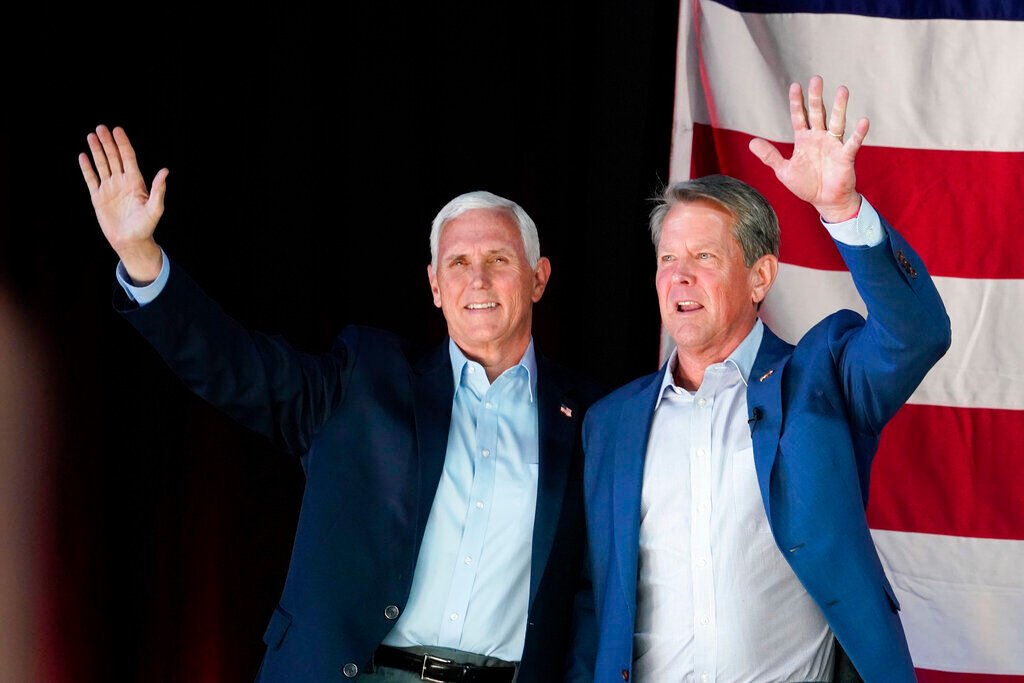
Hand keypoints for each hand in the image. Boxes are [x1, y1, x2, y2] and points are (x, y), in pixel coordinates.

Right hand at [79, 125, 167, 282]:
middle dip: (108, 143)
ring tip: (91, 136)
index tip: (117, 130)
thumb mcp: (155, 208)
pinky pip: (91, 179)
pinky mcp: (98, 198)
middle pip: (114, 158)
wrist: (131, 241)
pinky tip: (83, 156)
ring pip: (102, 165)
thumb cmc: (146, 226)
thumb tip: (165, 171)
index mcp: (136, 182)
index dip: (123, 144)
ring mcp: (109, 189)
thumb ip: (159, 190)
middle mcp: (122, 182)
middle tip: (101, 128)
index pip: (128, 158)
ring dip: (97, 151)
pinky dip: (87, 168)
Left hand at [748, 75, 868, 222]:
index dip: (796, 102)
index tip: (795, 85)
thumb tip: (751, 142)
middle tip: (816, 78)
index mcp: (804, 140)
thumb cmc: (806, 185)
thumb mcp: (784, 170)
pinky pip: (852, 143)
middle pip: (817, 113)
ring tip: (843, 89)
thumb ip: (769, 156)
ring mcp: (833, 145)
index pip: (799, 117)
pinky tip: (863, 121)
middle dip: (816, 97)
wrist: (825, 201)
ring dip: (839, 107)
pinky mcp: (845, 156)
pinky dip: (859, 133)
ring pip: (837, 122)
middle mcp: (820, 138)